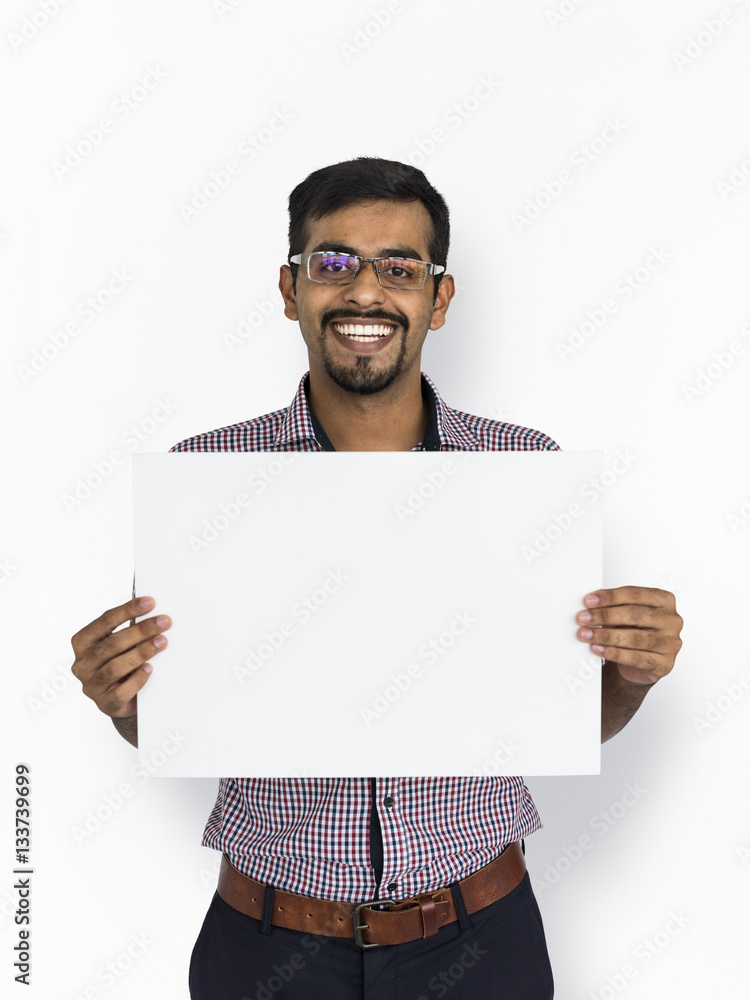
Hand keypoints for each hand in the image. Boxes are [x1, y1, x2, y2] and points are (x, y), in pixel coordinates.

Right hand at [70, 596, 171, 717]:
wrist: (123, 699)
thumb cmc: (121, 662)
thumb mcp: (121, 642)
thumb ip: (128, 622)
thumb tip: (145, 596)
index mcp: (82, 643)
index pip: (105, 622)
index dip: (128, 610)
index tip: (151, 602)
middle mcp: (82, 664)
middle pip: (112, 644)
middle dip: (141, 630)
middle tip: (164, 622)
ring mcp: (92, 686)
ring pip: (115, 667)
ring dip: (141, 652)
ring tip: (162, 642)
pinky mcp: (105, 704)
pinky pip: (121, 691)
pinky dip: (137, 679)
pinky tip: (150, 668)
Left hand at [576, 586, 682, 685]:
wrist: (641, 664)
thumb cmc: (634, 632)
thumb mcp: (625, 616)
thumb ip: (613, 607)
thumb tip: (589, 604)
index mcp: (664, 600)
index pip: (635, 594)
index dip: (610, 597)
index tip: (589, 600)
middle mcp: (672, 620)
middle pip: (635, 614)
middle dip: (605, 616)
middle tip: (583, 618)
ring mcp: (671, 643)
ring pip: (635, 637)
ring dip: (606, 635)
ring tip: (586, 635)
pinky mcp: (664, 664)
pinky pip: (636, 658)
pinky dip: (613, 653)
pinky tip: (598, 649)